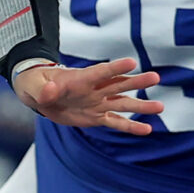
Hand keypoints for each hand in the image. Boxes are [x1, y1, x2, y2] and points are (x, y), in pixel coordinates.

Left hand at [14, 57, 162, 134]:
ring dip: (140, 105)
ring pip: (122, 103)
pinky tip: (147, 130)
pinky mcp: (96, 116)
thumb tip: (50, 91)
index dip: (115, 68)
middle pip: (118, 85)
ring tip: (160, 107)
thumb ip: (42, 89)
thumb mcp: (33, 85)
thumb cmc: (36, 84)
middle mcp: (94, 89)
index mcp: (80, 78)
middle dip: (136, 82)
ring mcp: (97, 102)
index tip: (132, 62)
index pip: (100, 72)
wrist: (39, 94)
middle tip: (155, 78)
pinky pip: (116, 121)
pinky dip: (130, 126)